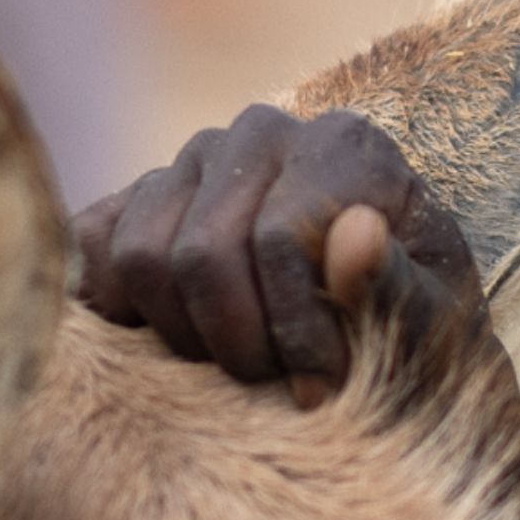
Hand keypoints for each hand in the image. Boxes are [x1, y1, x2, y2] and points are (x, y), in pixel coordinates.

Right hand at [75, 105, 483, 403]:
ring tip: (239, 368)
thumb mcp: (426, 327)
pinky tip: (172, 343)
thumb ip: (393, 286)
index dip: (292, 333)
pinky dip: (119, 307)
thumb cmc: (412, 334)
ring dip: (183, 337)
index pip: (277, 239)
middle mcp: (264, 130)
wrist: (376, 339)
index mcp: (345, 145)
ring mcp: (193, 159)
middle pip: (202, 252)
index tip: (319, 389)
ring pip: (142, 254)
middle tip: (275, 387)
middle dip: (236, 344)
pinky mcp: (137, 194)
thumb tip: (357, 233)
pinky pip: (93, 245)